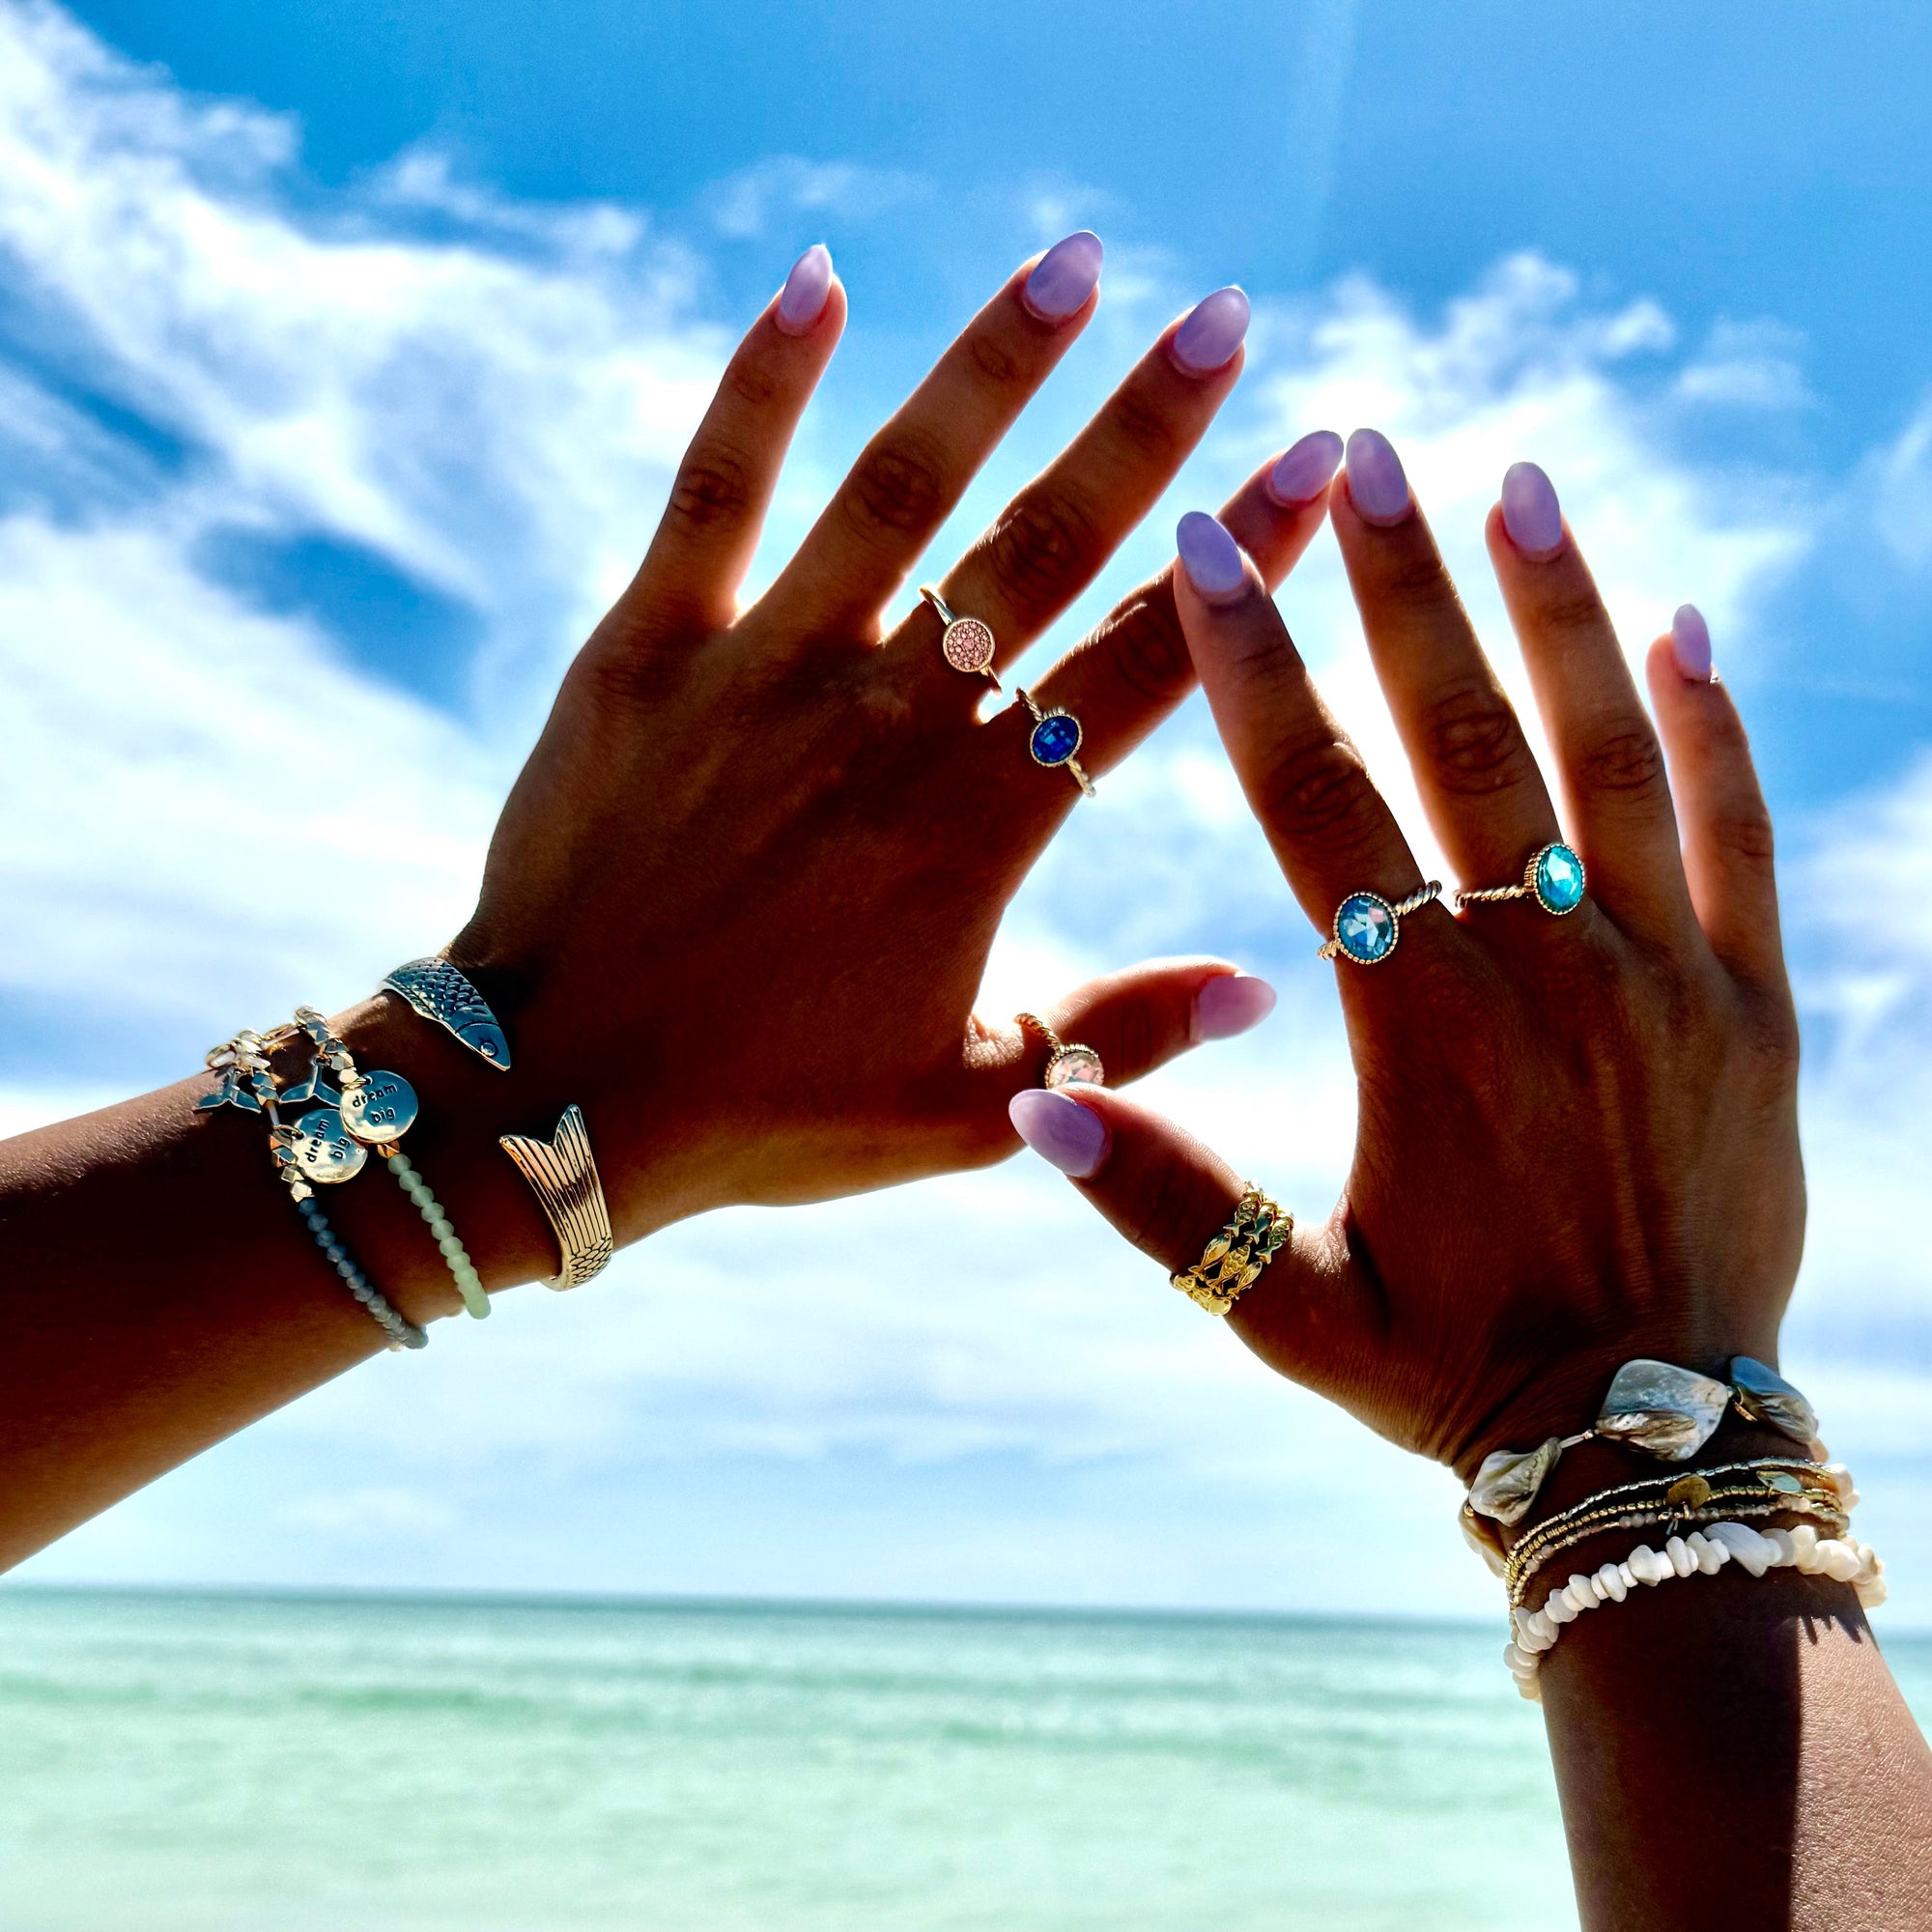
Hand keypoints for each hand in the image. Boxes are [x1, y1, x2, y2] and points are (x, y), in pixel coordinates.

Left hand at [337, 238, 1337, 1269]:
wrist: (552, 1101)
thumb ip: (1121, 1036)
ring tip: (1075, 261)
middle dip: (1149, 425)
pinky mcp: (647, 650)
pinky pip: (713, 491)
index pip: (1143, 665)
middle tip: (1227, 315)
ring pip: (902, 488)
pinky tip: (818, 279)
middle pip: (1044, 547)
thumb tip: (1268, 980)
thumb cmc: (766, 1111)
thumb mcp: (966, 1109)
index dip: (1241, 562)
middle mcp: (887, 726)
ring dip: (993, 367)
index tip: (1316, 462)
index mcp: (977, 828)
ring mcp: (765, 671)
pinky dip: (762, 384)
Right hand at [1008, 437, 1802, 1479]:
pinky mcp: (1754, 1005)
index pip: (1317, 811)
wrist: (1647, 1445)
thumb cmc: (1450, 1373)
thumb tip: (1029, 1103)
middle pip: (1462, 742)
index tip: (1219, 548)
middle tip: (1363, 448)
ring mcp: (1667, 978)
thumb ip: (1159, 1203)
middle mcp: (1545, 976)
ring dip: (1556, 609)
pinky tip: (1677, 622)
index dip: (1261, 672)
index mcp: (1420, 1033)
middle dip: (1402, 587)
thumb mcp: (1285, 1310)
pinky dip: (1710, 722)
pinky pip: (1739, 831)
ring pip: (1606, 754)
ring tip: (1512, 480)